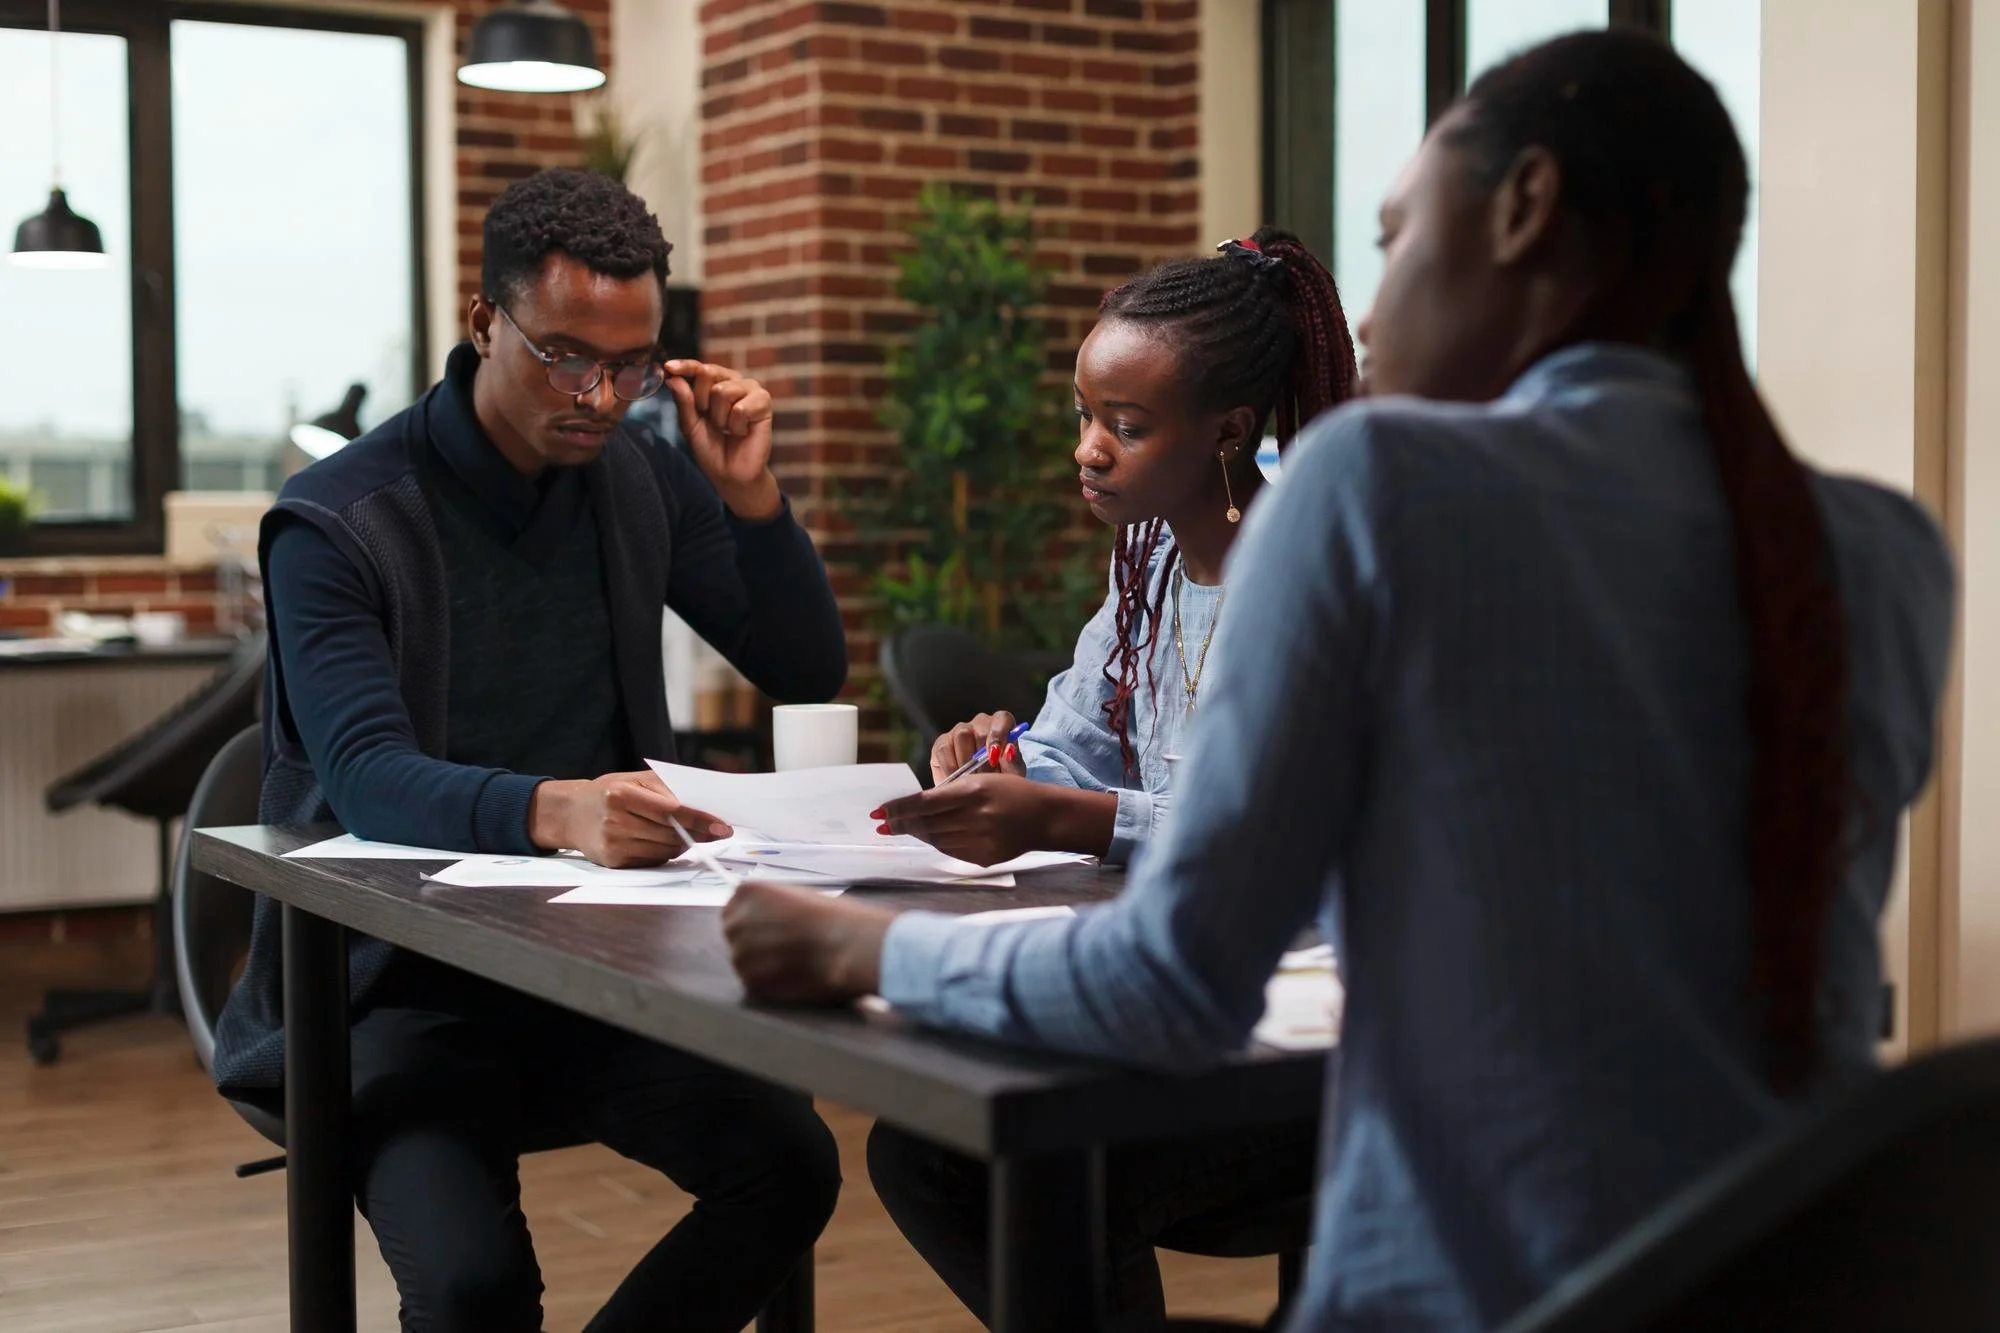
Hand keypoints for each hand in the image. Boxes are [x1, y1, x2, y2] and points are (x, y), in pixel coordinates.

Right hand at [528, 770, 732, 868]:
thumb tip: (707, 811)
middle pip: (672, 833)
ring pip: (666, 850)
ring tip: (680, 832)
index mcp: (621, 794)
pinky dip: (664, 852)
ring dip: (681, 843)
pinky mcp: (614, 861)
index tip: (723, 826)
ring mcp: (613, 843)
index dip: (701, 820)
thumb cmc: (612, 792)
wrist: (572, 813)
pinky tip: (656, 840)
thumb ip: (670, 790)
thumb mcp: (637, 780)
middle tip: (715, 831)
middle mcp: (615, 820)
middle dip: (698, 833)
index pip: (672, 810)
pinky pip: (654, 860)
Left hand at [663, 359, 781, 519]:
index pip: (699, 367)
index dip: (685, 366)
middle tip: (712, 422)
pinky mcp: (764, 402)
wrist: (730, 474)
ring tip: (728, 429)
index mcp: (716, 383)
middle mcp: (734, 381)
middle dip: (701, 401)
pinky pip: (740, 408)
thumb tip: (673, 378)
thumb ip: (684, 401)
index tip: (669, 367)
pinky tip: (742, 432)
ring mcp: (751, 390)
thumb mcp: (690, 424)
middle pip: (708, 373)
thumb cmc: (711, 449)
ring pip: (723, 391)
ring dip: (720, 418)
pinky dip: (736, 426)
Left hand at [723, 880, 894, 1002]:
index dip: (752, 919)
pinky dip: (769, 981)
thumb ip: (772, 906)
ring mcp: (740, 952)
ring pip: (743, 960)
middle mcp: (737, 920)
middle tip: (782, 946)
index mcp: (747, 892)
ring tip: (791, 961)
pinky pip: (753, 981)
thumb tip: (765, 919)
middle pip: (734, 933)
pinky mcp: (750, 980)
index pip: (733, 907)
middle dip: (753, 940)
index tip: (768, 926)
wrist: (846, 945)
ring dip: (761, 962)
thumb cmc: (832, 917)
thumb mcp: (797, 896)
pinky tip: (792, 974)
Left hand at [874, 773, 1052, 866]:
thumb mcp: (980, 782)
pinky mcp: (984, 857)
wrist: (1044, 817)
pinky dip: (937, 843)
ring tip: (903, 828)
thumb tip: (914, 806)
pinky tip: (931, 837)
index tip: (879, 812)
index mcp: (973, 792)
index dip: (899, 809)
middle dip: (901, 823)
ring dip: (918, 834)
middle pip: (926, 823)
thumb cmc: (1010, 793)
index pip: (924, 802)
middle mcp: (975, 817)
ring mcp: (980, 840)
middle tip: (882, 823)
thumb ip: (950, 794)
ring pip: (935, 839)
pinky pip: (950, 851)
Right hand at [929, 711, 1027, 785]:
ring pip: (962, 736)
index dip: (999, 734)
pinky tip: (956, 780)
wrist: (979, 793)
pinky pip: (944, 750)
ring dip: (967, 762)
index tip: (996, 755)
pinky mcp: (942, 744)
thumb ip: (1013, 764)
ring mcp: (959, 731)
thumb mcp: (1012, 775)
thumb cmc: (1000, 779)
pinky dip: (950, 767)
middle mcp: (980, 724)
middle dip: (983, 758)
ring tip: (971, 779)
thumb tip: (1008, 751)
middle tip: (984, 777)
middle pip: (981, 731)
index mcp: (1002, 727)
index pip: (1003, 719)